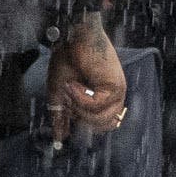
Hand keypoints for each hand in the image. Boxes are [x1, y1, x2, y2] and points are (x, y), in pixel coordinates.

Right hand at [45, 16, 128, 142]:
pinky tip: (74, 83)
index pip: (102, 125)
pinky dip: (80, 97)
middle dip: (80, 115)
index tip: (70, 107)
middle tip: (69, 95)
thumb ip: (61, 117)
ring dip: (78, 106)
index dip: (84, 121)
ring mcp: (117, 93)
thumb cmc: (67, 59)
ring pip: (99, 119)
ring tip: (71, 87)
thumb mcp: (60, 93)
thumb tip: (58, 138)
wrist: (72, 37)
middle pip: (103, 126)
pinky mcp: (116, 87)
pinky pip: (96, 106)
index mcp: (104, 99)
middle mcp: (114, 97)